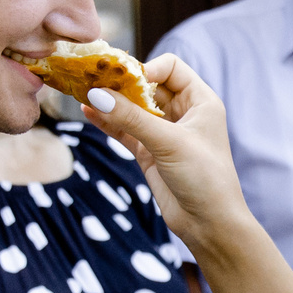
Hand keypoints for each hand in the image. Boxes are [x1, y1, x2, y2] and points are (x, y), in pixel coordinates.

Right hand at [79, 54, 251, 252]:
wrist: (209, 224)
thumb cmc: (204, 177)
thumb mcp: (169, 142)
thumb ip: (132, 118)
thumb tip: (96, 95)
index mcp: (200, 101)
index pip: (171, 68)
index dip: (148, 69)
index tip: (126, 80)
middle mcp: (183, 113)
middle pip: (147, 86)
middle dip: (122, 83)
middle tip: (93, 78)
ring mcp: (164, 133)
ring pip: (133, 108)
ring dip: (111, 101)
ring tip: (83, 92)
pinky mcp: (149, 153)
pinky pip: (124, 130)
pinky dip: (107, 122)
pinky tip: (87, 113)